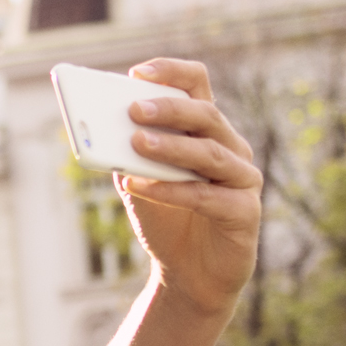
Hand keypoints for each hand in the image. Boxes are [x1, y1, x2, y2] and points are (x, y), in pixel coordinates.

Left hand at [118, 58, 263, 317]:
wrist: (188, 274)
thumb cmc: (165, 218)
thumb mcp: (138, 182)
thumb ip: (126, 156)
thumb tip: (101, 132)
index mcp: (206, 131)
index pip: (198, 86)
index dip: (172, 73)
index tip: (137, 72)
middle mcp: (231, 148)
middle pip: (206, 116)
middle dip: (169, 110)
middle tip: (133, 109)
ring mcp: (242, 179)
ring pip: (211, 153)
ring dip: (171, 147)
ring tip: (136, 144)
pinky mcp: (244, 212)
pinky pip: (209, 196)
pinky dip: (173, 189)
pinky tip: (143, 186)